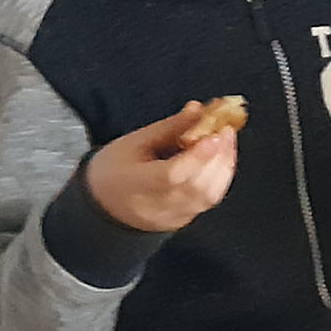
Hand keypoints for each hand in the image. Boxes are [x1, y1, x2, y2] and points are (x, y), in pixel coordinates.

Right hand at [85, 102, 236, 232]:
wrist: (104, 206)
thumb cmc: (114, 169)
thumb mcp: (134, 142)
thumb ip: (169, 128)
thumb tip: (199, 109)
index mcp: (135, 185)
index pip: (173, 176)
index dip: (198, 156)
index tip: (215, 134)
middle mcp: (156, 207)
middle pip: (196, 187)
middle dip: (218, 156)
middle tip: (226, 130)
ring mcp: (172, 218)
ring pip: (208, 197)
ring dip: (224, 166)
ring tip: (226, 141)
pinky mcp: (183, 221)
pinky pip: (208, 201)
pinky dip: (220, 178)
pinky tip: (221, 159)